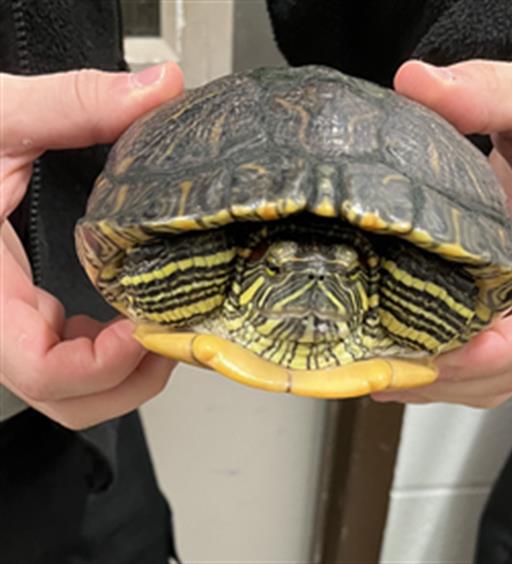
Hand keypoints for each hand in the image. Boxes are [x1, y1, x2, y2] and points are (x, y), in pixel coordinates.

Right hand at [1, 64, 183, 428]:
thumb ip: (74, 104)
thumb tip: (159, 88)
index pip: (40, 370)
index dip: (105, 364)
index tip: (151, 328)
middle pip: (69, 400)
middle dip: (132, 380)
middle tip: (176, 336)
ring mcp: (7, 327)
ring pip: (71, 393)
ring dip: (126, 374)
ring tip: (164, 329)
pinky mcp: (20, 317)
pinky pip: (66, 362)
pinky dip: (107, 356)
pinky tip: (128, 319)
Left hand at [373, 56, 511, 407]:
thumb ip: (490, 94)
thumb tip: (416, 82)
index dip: (507, 349)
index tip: (454, 356)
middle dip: (454, 376)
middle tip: (389, 374)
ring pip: (496, 370)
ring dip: (443, 382)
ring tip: (382, 379)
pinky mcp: (503, 305)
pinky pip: (480, 354)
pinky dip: (444, 369)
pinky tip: (399, 366)